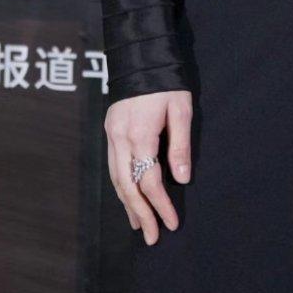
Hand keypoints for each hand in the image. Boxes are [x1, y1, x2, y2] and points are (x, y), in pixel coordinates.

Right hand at [105, 89, 192, 243]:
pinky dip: (121, 186)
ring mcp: (111, 134)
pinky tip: (128, 197)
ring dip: (128, 204)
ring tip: (140, 225)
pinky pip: (113, 167)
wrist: (140, 55)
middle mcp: (120, 138)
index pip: (150, 180)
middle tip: (153, 237)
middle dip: (141, 213)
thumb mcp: (181, 110)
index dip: (161, 204)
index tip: (172, 223)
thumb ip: (180, 146)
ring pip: (116, 179)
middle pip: (128, 186)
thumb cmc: (166, 82)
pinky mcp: (109, 130)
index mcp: (140, 134)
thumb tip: (182, 180)